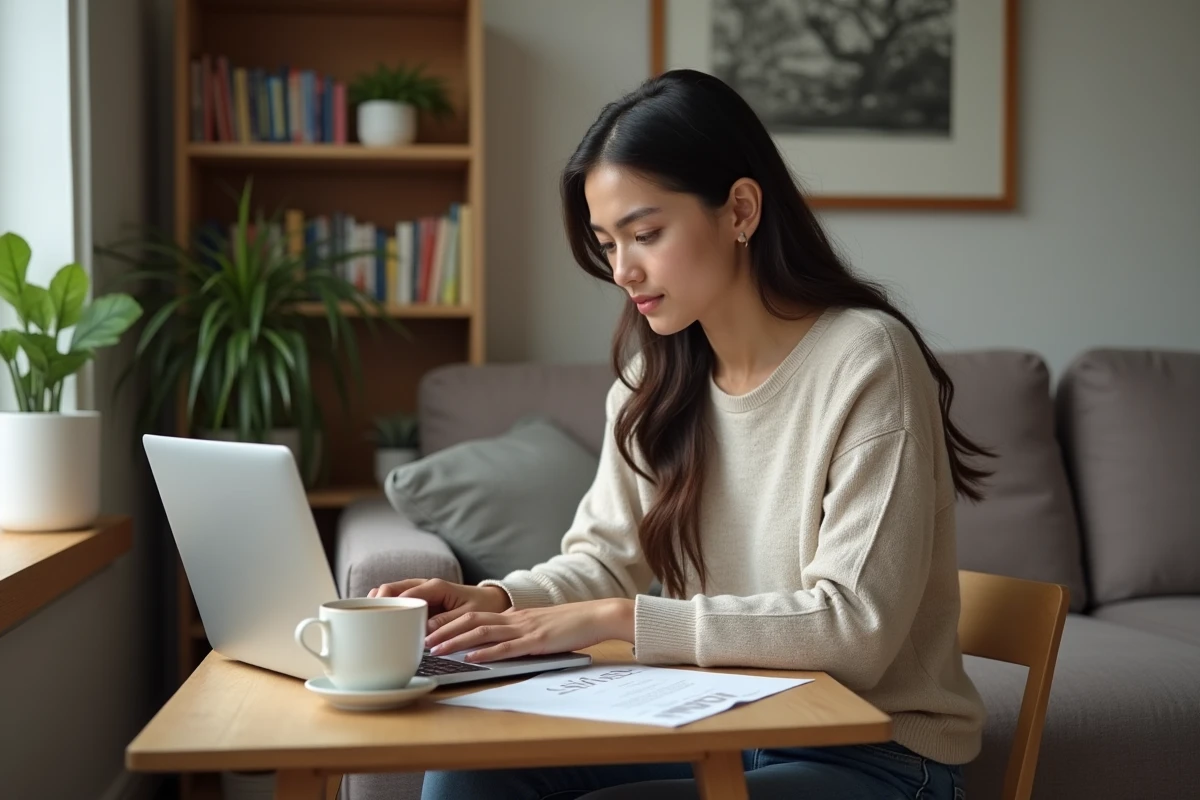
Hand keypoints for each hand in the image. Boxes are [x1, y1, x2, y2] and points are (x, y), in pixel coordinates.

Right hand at [367, 578, 510, 632]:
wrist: (491, 602)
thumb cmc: (482, 606)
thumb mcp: (468, 615)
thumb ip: (447, 622)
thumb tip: (424, 630)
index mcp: (435, 587)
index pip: (405, 592)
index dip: (389, 603)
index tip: (377, 616)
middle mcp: (424, 586)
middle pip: (392, 588)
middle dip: (376, 600)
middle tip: (364, 617)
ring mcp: (419, 593)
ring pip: (391, 593)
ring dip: (378, 603)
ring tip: (364, 618)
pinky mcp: (419, 601)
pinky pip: (398, 601)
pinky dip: (386, 607)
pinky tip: (376, 619)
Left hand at [425, 598, 633, 662]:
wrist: (597, 615)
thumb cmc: (571, 624)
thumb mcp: (539, 626)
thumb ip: (519, 633)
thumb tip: (498, 643)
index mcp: (514, 616)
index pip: (474, 615)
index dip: (449, 622)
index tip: (429, 631)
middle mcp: (515, 619)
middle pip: (471, 620)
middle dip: (444, 631)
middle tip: (422, 641)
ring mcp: (525, 629)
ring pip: (483, 632)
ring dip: (456, 641)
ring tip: (437, 650)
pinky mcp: (537, 641)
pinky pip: (508, 647)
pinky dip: (487, 653)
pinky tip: (472, 658)